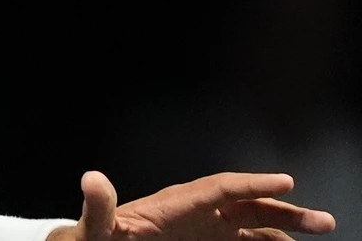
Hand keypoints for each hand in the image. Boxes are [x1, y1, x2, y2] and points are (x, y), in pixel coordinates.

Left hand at [56, 171, 335, 240]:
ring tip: (319, 230)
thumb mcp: (99, 225)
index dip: (252, 184)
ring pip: (253, 227)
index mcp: (174, 205)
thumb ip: (100, 206)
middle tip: (324, 222)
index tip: (286, 182)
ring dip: (284, 230)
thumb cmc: (97, 237)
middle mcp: (196, 215)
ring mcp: (203, 232)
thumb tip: (91, 180)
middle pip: (247, 207)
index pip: (220, 189)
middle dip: (285, 211)